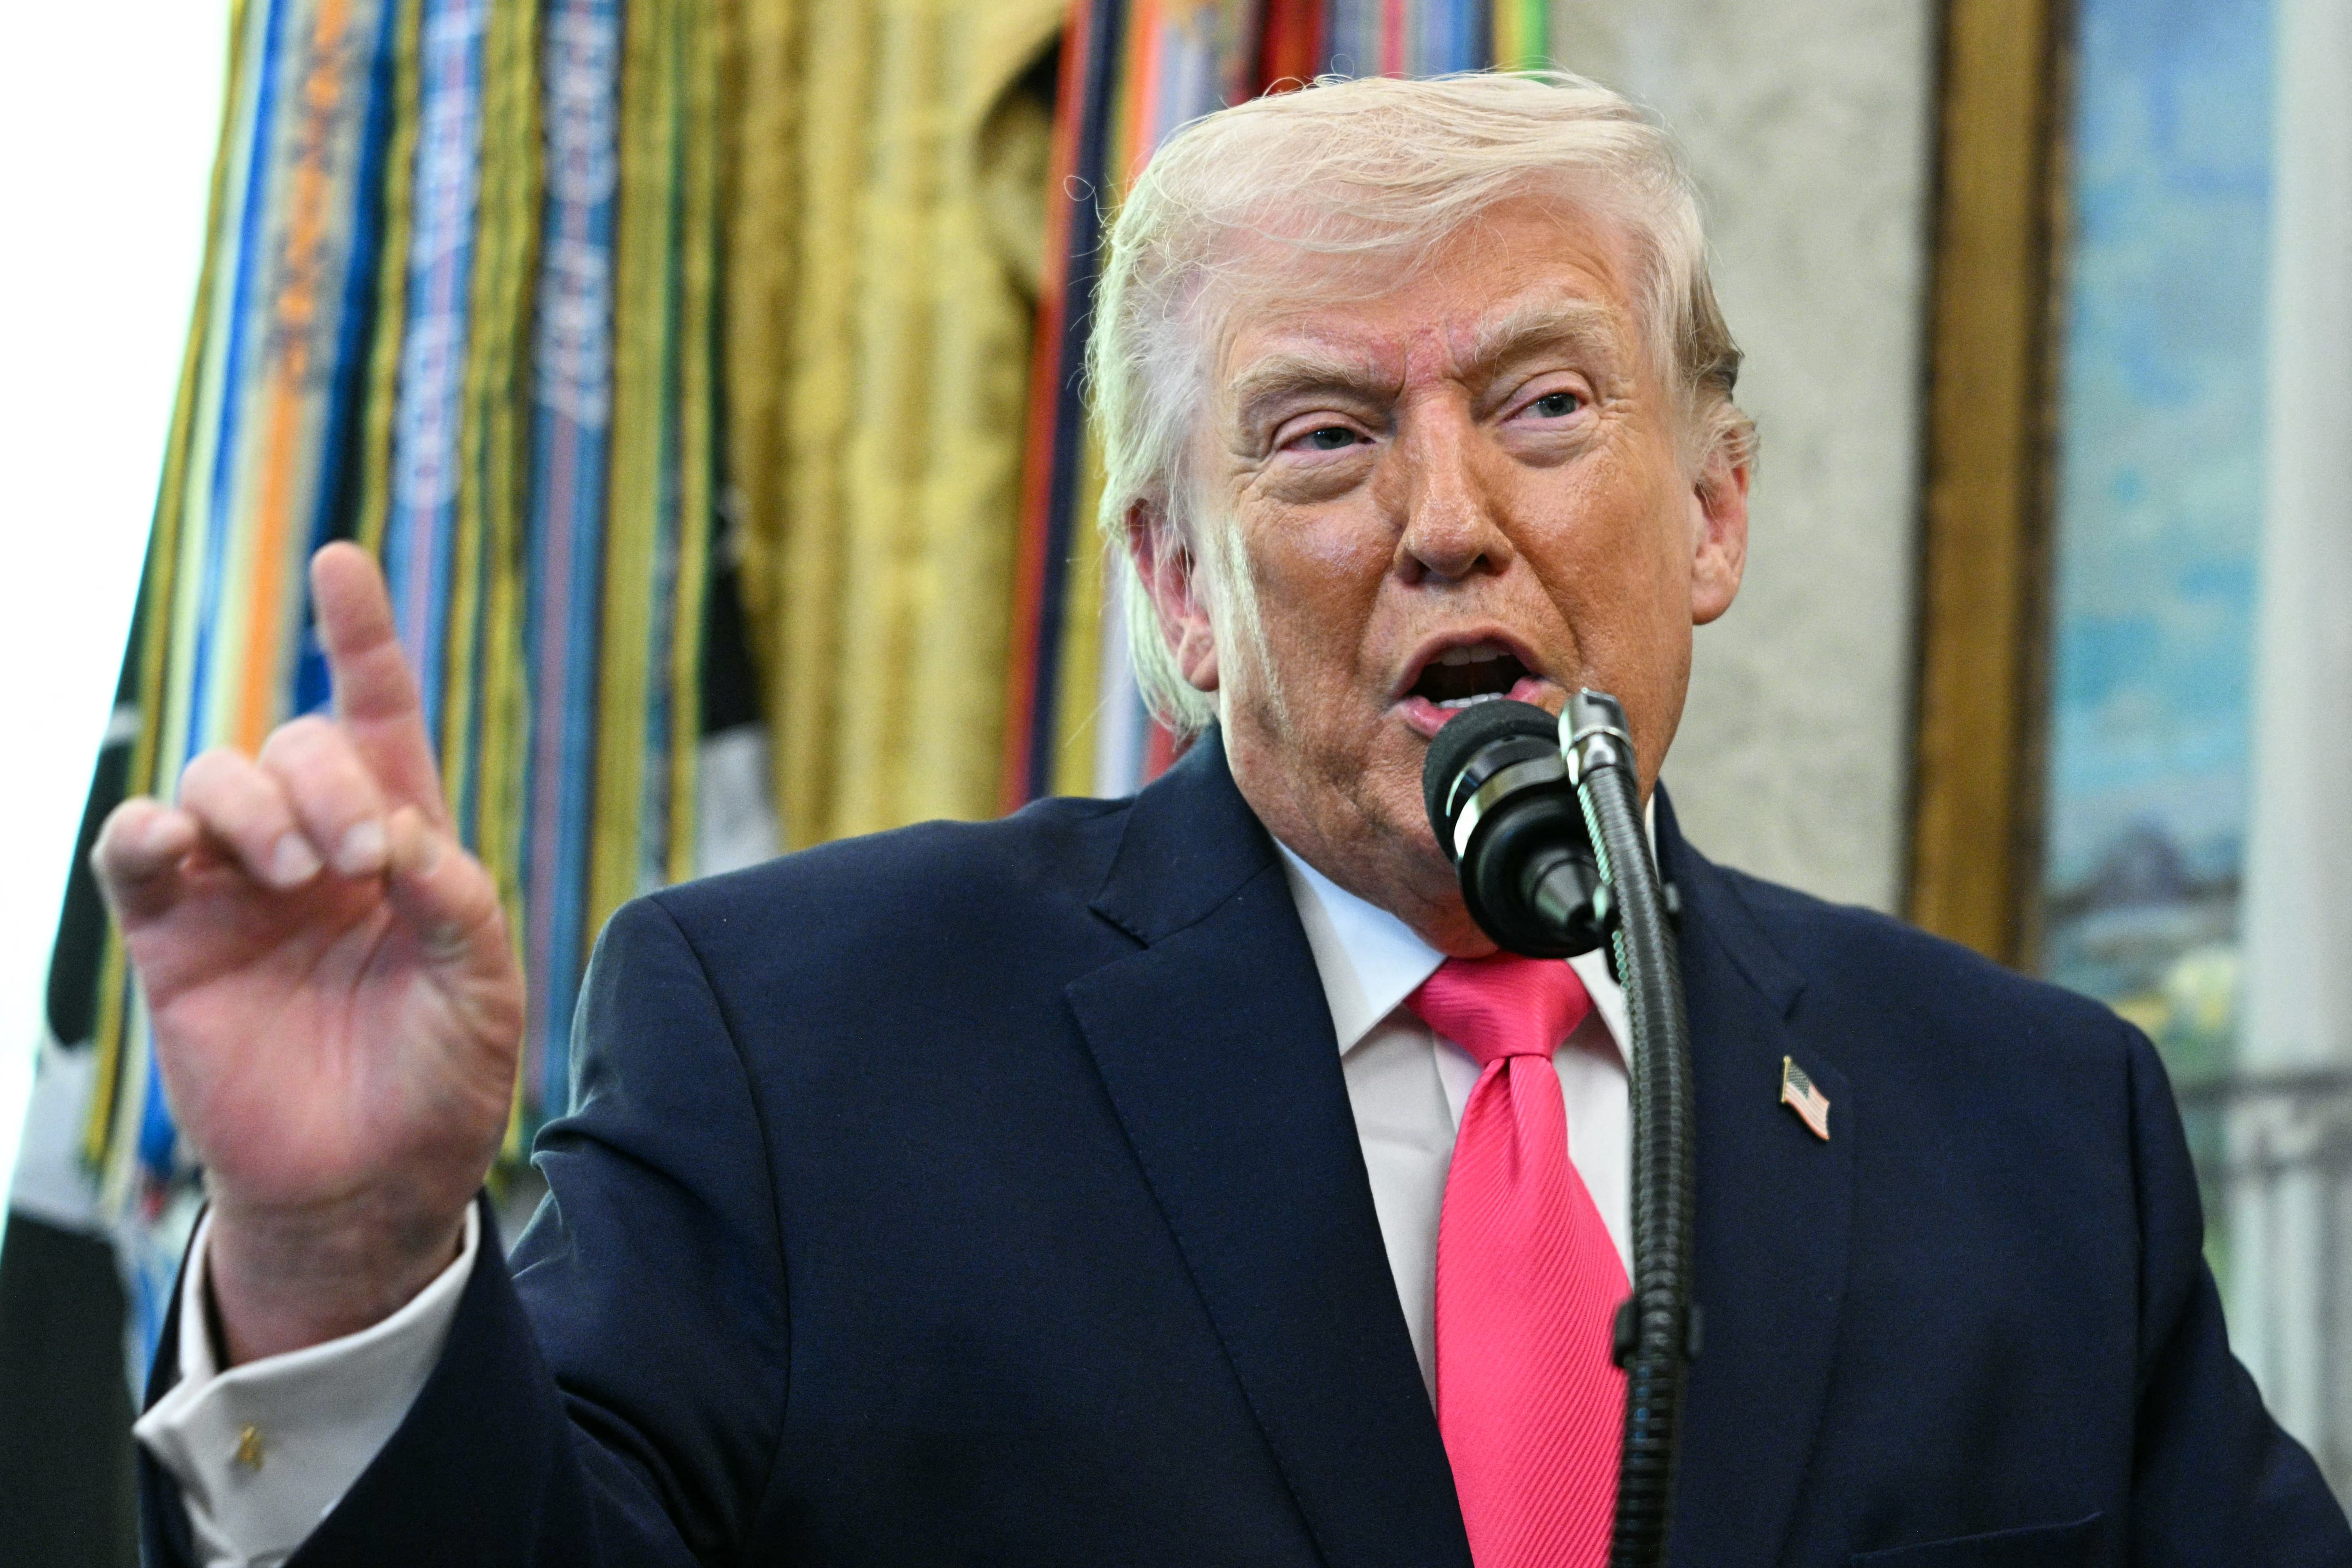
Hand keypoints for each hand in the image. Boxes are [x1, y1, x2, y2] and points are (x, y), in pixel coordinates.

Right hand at [93, 544, 523, 1363]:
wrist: (370, 1183)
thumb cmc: (439, 1082)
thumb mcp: (485, 987)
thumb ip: (455, 900)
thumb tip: (399, 834)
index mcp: (402, 846)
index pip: (378, 716)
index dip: (360, 638)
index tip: (341, 564)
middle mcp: (316, 850)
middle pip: (296, 743)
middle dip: (327, 777)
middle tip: (359, 860)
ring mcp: (238, 890)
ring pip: (214, 781)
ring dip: (254, 806)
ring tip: (298, 876)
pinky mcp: (171, 938)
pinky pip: (134, 853)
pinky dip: (146, 832)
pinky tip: (177, 849)